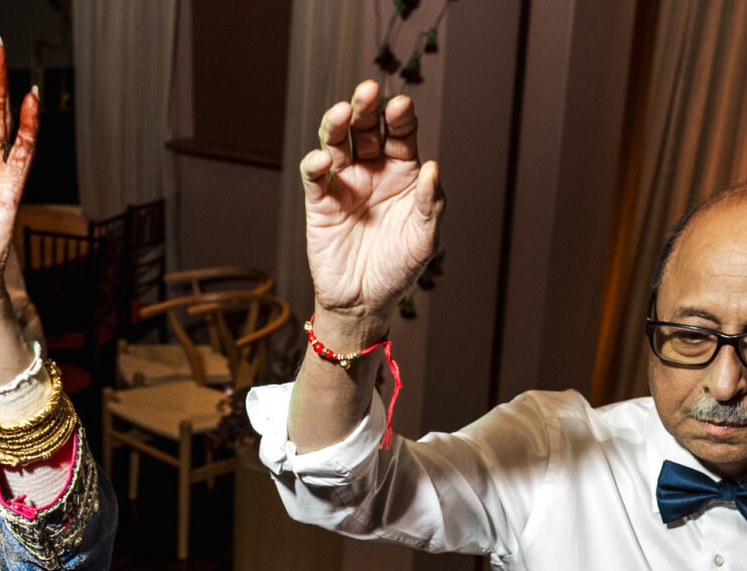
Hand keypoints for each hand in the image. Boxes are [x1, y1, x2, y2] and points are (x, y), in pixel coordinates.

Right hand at [300, 81, 443, 341]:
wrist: (363, 303)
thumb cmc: (398, 269)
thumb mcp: (424, 239)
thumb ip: (430, 203)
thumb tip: (431, 167)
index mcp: (402, 173)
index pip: (401, 135)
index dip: (400, 118)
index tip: (401, 106)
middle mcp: (372, 171)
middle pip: (367, 129)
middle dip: (367, 108)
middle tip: (368, 92)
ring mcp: (344, 184)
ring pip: (337, 142)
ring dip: (338, 123)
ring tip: (342, 112)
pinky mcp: (319, 202)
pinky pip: (315, 177)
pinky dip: (315, 165)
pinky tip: (323, 161)